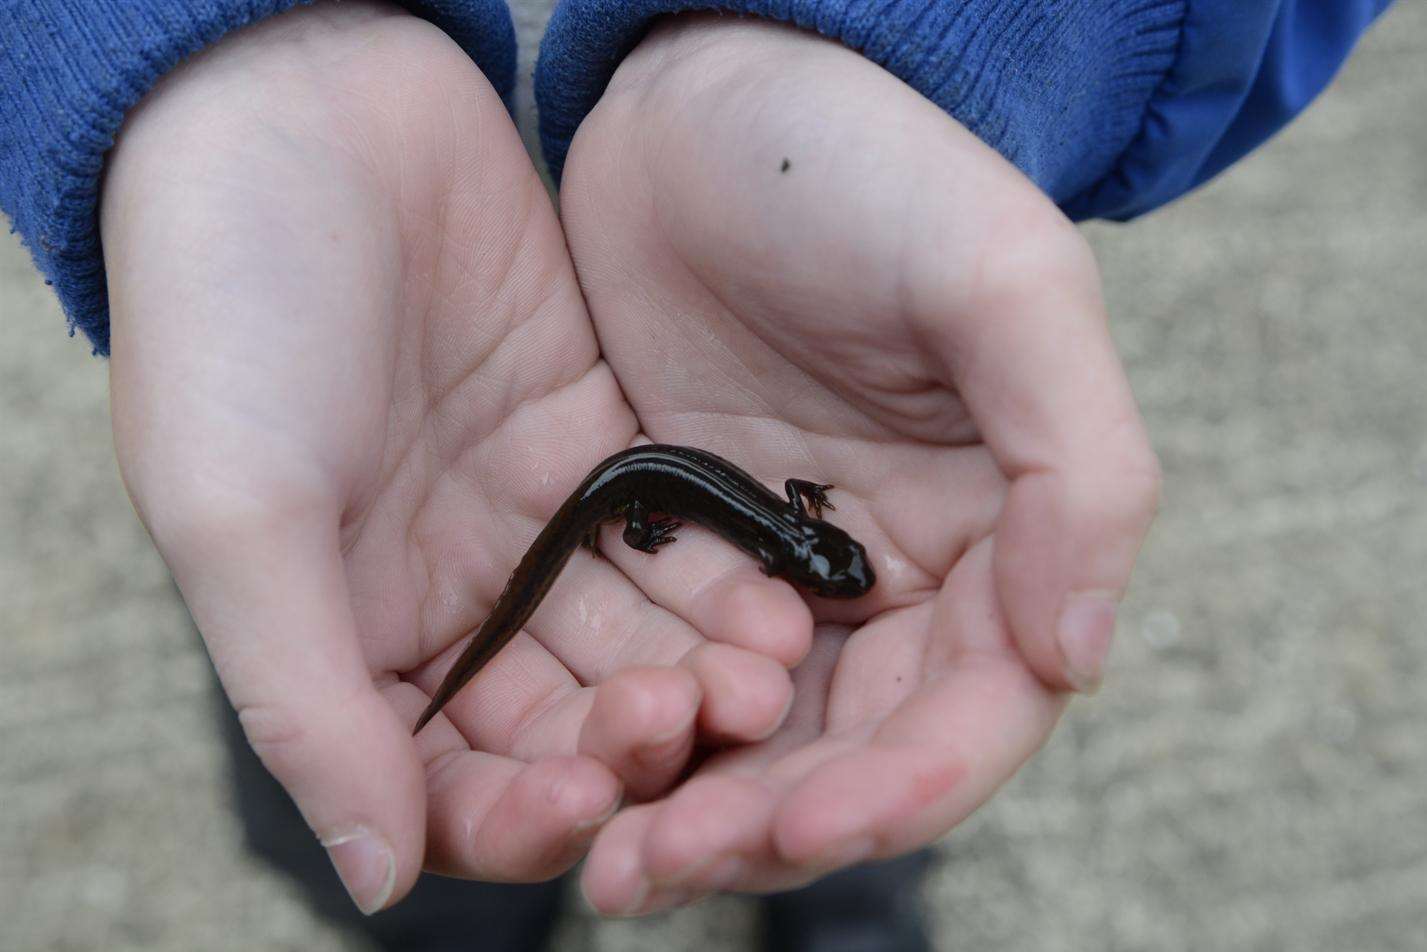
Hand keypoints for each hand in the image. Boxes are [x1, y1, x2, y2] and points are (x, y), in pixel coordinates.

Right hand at [101, 3, 801, 912]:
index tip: (581, 809)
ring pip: (633, 639)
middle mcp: (452, 596)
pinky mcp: (604, 444)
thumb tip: (379, 879)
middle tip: (690, 728)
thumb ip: (307, 702)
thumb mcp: (237, 514)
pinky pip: (676, 538)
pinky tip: (776, 603)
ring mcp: (535, 522)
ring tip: (759, 681)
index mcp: (349, 634)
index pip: (444, 782)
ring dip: (696, 675)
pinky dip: (721, 579)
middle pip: (559, 723)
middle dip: (627, 746)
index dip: (514, 817)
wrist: (302, 109)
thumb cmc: (229, 310)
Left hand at [557, 16, 1160, 912]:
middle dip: (770, 827)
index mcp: (998, 531)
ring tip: (607, 861)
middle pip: (851, 753)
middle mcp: (895, 572)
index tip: (805, 828)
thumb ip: (1077, 466)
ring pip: (751, 737)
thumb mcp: (1004, 286)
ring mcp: (782, 564)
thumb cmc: (871, 168)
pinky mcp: (682, 542)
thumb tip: (1078, 655)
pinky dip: (628, 733)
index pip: (973, 710)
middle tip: (659, 871)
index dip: (903, 791)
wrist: (711, 90)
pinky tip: (567, 767)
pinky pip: (660, 668)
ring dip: (688, 809)